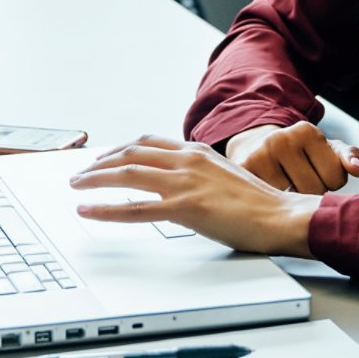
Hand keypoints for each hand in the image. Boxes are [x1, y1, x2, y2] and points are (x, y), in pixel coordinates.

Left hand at [69, 136, 317, 256]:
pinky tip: (89, 210)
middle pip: (130, 153)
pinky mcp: (185, 209)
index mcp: (196, 151)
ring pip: (127, 174)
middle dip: (100, 162)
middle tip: (80, 172)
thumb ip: (199, 173)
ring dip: (95, 179)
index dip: (119, 149)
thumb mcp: (224, 175)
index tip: (102, 157)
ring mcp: (185, 183)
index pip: (146, 142)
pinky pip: (136, 208)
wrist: (282, 216)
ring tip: (76, 186)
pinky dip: (107, 208)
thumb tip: (179, 182)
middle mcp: (186, 160)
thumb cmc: (260, 202)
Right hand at [223, 123, 358, 193]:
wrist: (254, 145)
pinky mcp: (244, 170)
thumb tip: (358, 170)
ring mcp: (260, 154)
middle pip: (314, 190)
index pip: (336, 178)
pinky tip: (269, 193)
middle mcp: (282, 139)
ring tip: (284, 186)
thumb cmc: (298, 152)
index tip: (317, 172)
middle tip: (299, 181)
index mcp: (307, 131)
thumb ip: (348, 156)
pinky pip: (270, 201)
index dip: (330, 182)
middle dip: (312, 192)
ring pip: (292, 200)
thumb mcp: (325, 149)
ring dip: (291, 201)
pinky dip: (272, 203)